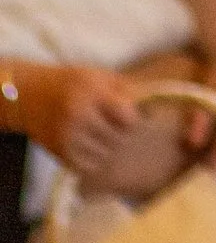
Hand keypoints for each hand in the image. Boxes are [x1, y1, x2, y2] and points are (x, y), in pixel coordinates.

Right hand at [17, 67, 192, 198]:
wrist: (30, 95)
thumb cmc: (73, 81)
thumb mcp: (101, 75)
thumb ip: (128, 89)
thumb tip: (159, 104)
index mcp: (92, 94)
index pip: (126, 116)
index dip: (134, 120)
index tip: (136, 119)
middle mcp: (79, 117)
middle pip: (117, 138)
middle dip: (126, 137)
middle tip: (131, 136)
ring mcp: (68, 139)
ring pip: (105, 156)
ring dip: (114, 152)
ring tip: (115, 143)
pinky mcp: (60, 154)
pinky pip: (88, 167)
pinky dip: (98, 162)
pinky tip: (100, 152)